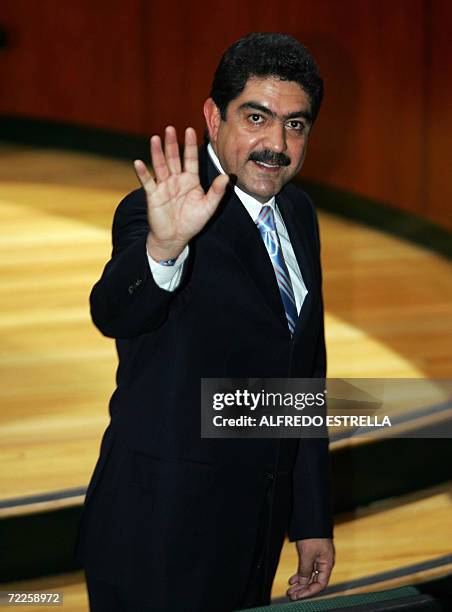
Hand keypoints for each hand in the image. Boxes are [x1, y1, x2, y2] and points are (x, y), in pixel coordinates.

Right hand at [134, 126, 228, 261]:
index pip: (190, 159)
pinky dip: (143, 173)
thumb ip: (217, 192)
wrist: (175, 238)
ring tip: (155, 139)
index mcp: (190, 180)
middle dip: (172, 144)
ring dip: (157, 153)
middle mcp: (176, 180)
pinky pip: (148, 182)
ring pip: (160, 166)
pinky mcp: (153, 195)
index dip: (190, 145)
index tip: (190, 130)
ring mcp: (164, 186)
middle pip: (174, 158)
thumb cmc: (192, 222)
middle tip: (170, 129)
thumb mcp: (208, 207)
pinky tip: (138, 162)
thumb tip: (227, 177)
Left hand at [287, 538, 334, 599]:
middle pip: (314, 581)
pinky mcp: (311, 554)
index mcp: (327, 563)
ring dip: (300, 583)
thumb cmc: (312, 534)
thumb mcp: (307, 553)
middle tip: (291, 595)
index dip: (310, 591)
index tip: (299, 595)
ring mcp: (317, 558)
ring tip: (290, 589)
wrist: (311, 517)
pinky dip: (299, 574)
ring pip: (309, 575)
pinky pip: (306, 568)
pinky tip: (292, 580)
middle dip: (303, 589)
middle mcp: (323, 563)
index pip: (320, 583)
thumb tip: (304, 583)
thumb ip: (306, 569)